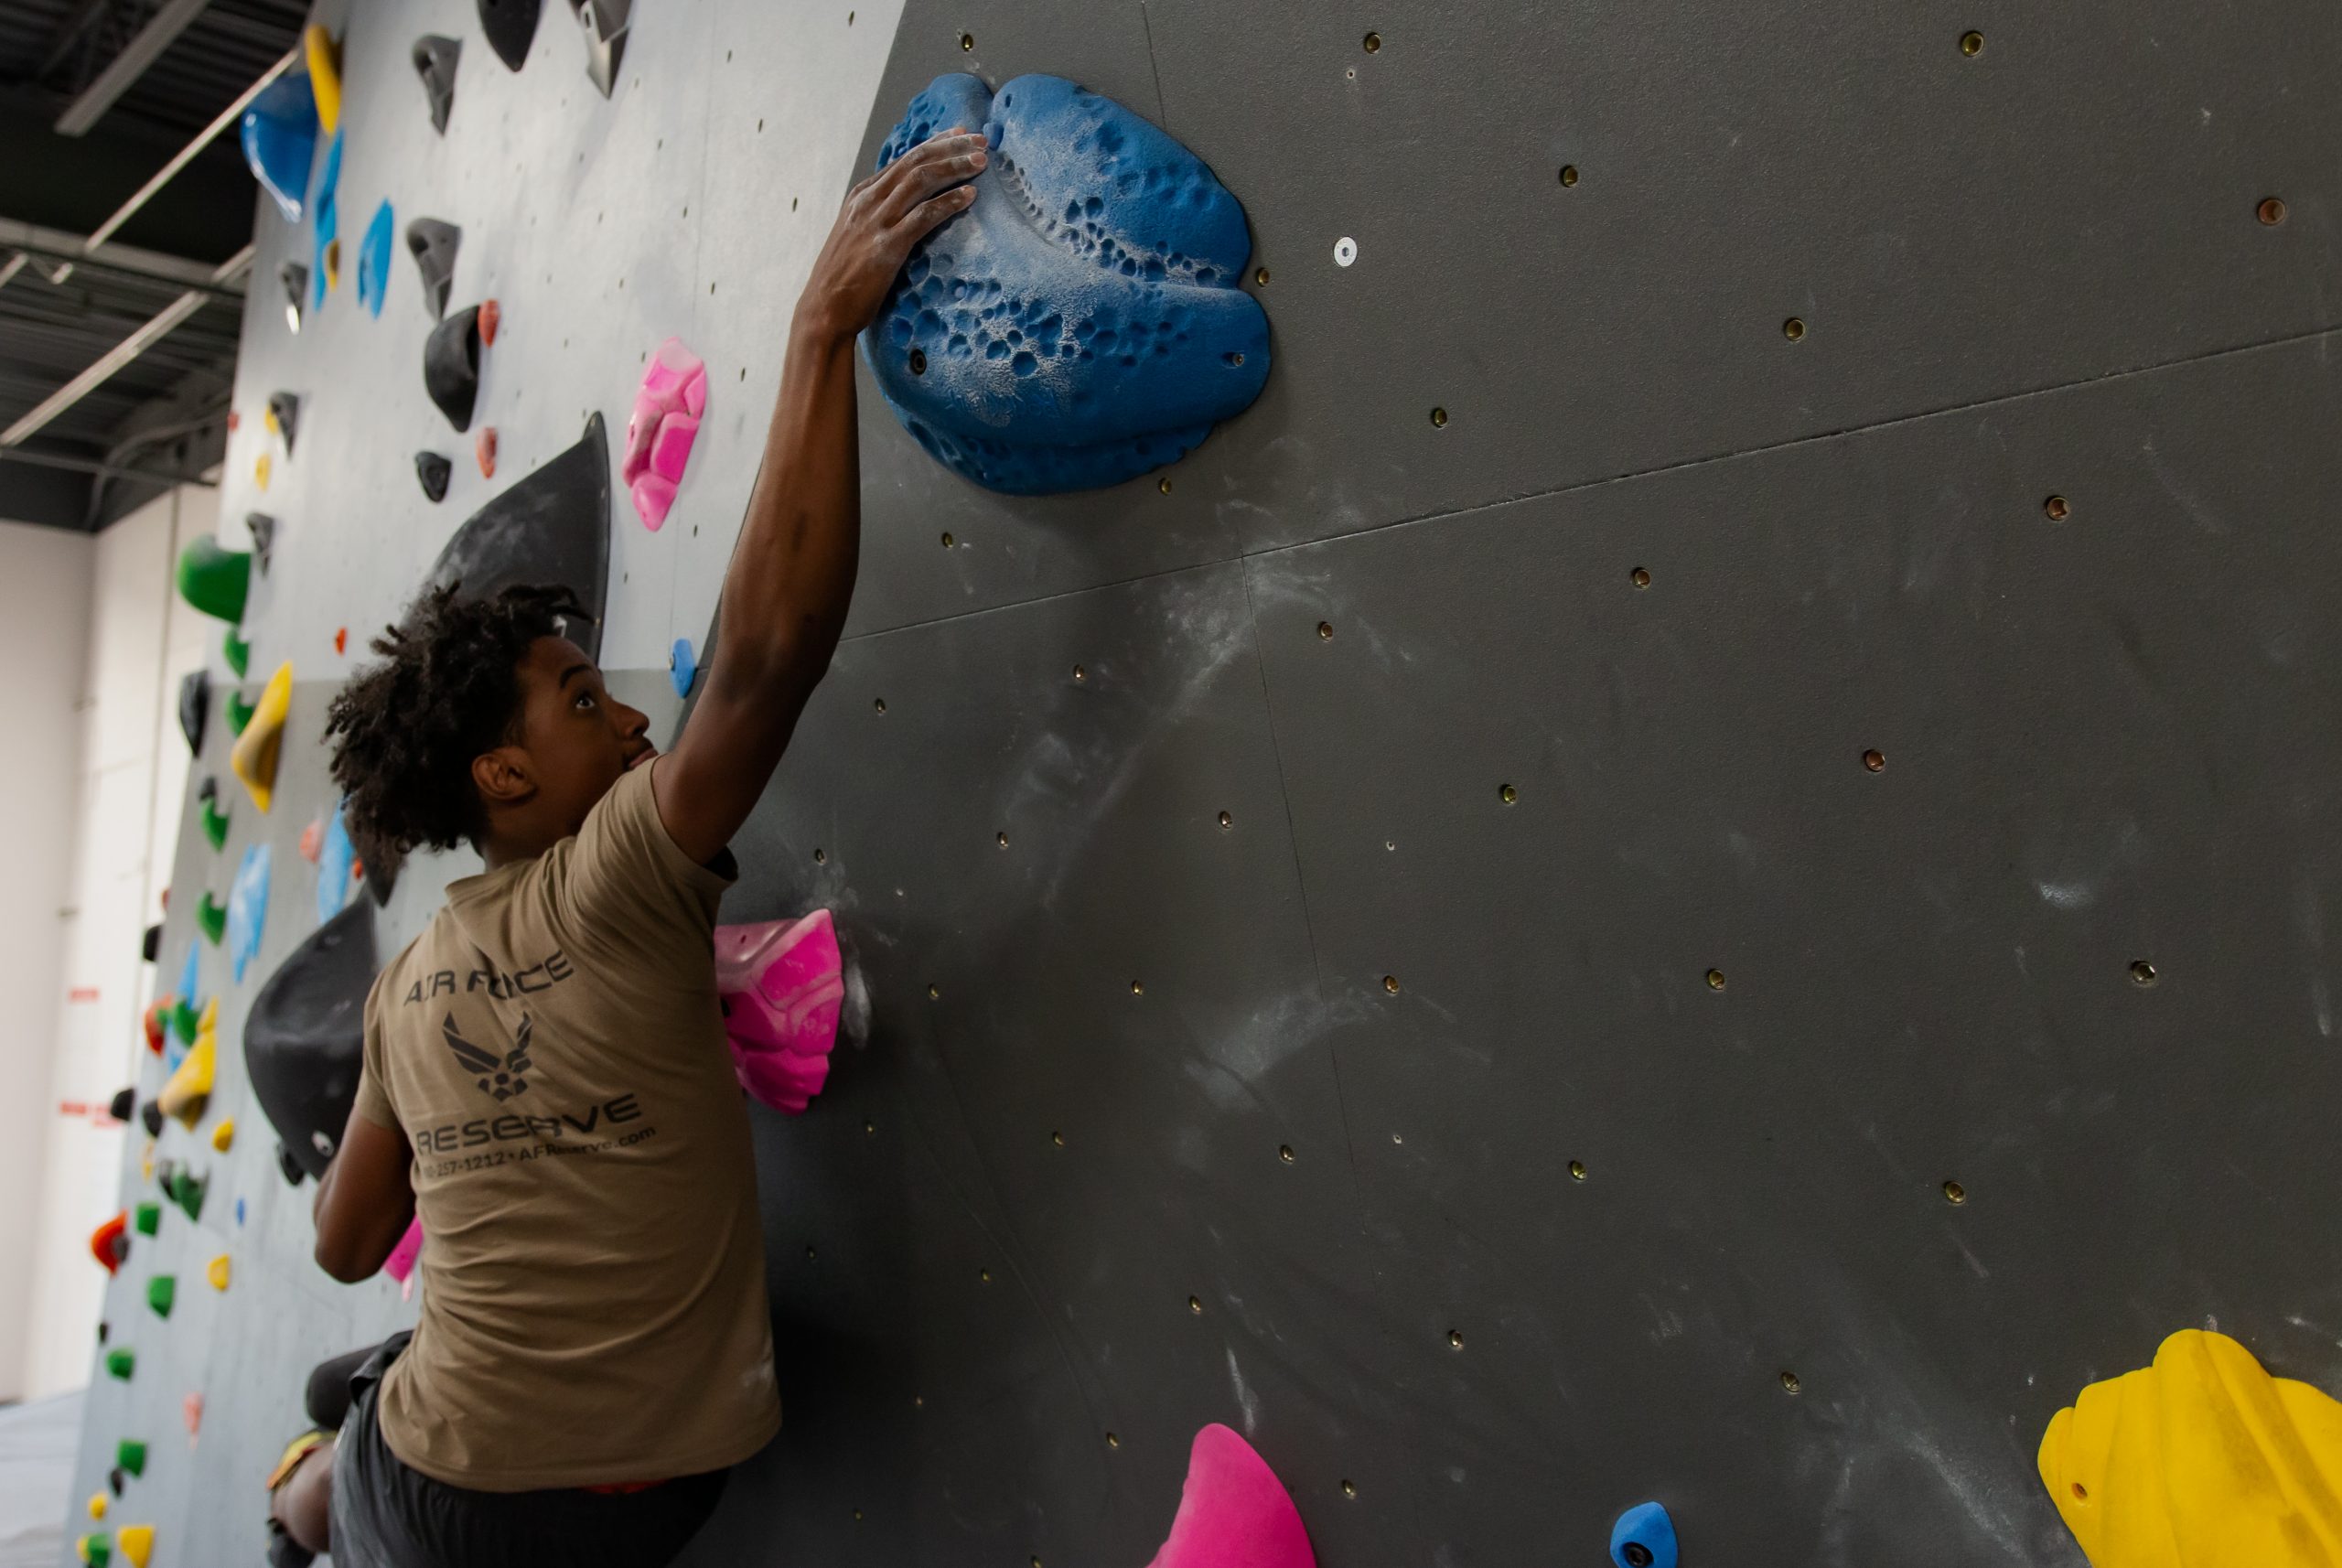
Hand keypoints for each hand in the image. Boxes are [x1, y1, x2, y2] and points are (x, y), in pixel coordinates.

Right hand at [798, 128, 985, 339]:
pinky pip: (923, 216)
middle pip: (915, 162)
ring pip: (920, 180)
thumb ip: (879, 218)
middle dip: (950, 148)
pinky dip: (949, 203)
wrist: (823, 309)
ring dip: (954, 167)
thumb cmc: (844, 280)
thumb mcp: (858, 237)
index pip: (903, 159)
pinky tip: (970, 196)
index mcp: (861, 195)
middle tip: (980, 142)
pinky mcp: (887, 246)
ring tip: (981, 163)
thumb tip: (908, 211)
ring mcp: (876, 221)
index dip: (934, 144)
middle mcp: (868, 201)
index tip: (959, 135)